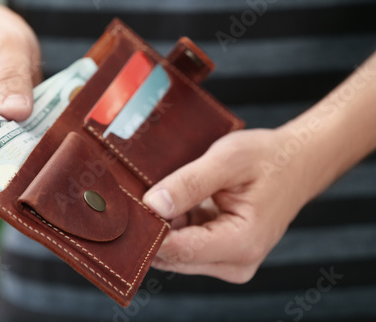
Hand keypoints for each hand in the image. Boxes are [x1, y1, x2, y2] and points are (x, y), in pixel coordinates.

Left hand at [143, 128, 310, 282]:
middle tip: (134, 196)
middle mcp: (236, 263)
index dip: (148, 232)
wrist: (296, 163)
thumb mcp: (227, 160)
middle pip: (174, 257)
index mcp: (242, 243)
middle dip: (152, 230)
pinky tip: (174, 202)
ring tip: (161, 194)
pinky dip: (174, 226)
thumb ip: (189, 184)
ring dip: (162, 227)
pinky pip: (186, 246)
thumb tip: (152, 205)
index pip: (179, 250)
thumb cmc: (267, 159)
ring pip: (176, 253)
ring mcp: (229, 262)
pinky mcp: (222, 254)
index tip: (126, 208)